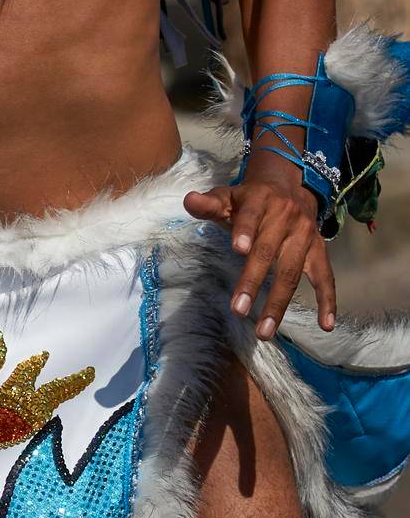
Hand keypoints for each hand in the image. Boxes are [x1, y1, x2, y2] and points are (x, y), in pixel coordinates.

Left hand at [184, 159, 336, 340]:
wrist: (290, 186)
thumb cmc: (250, 200)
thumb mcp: (229, 196)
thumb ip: (209, 203)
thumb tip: (189, 201)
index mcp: (261, 200)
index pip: (252, 216)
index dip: (246, 231)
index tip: (238, 250)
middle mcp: (286, 217)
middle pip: (269, 251)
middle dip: (253, 281)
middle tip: (238, 310)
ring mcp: (304, 236)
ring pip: (291, 272)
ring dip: (278, 303)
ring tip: (264, 330)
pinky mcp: (319, 251)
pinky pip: (325, 277)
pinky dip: (327, 301)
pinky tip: (326, 325)